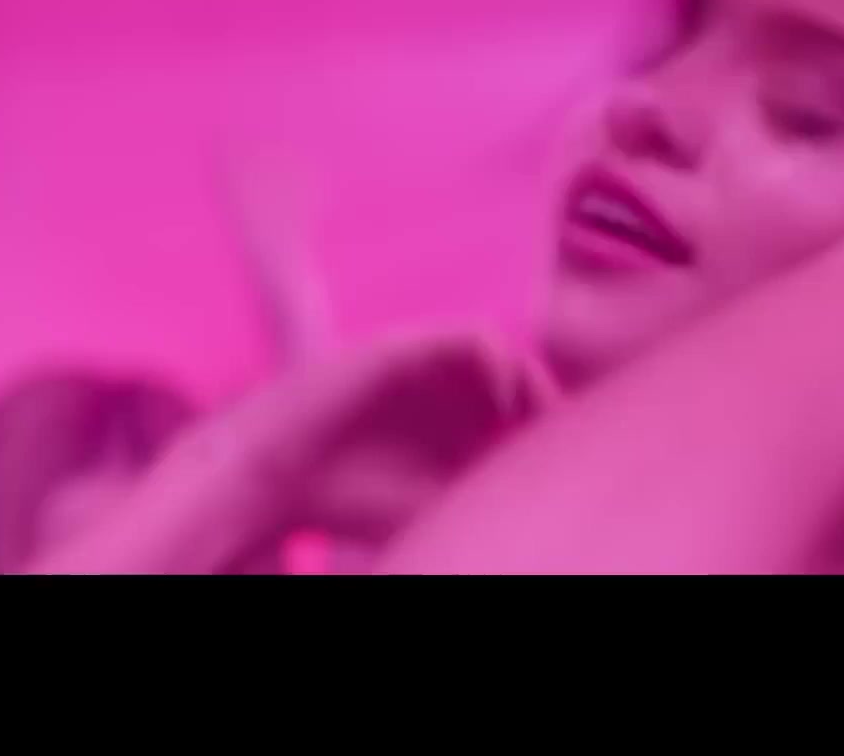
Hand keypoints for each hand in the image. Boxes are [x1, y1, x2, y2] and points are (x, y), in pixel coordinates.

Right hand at [223, 330, 543, 543]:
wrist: (272, 482)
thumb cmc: (351, 506)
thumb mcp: (433, 508)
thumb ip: (486, 496)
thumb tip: (552, 497)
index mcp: (457, 430)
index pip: (524, 413)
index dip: (552, 429)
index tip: (571, 458)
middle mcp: (447, 394)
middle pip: (523, 378)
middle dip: (547, 404)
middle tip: (560, 437)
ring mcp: (428, 368)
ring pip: (503, 355)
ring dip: (528, 379)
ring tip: (530, 418)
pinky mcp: (407, 348)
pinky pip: (472, 335)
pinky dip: (498, 360)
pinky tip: (501, 399)